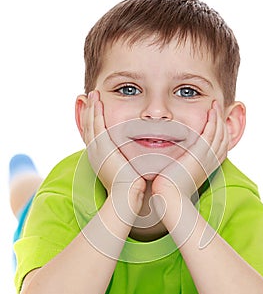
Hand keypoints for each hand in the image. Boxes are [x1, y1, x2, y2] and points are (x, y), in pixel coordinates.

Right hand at [81, 90, 145, 217]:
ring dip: (92, 108)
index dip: (94, 121)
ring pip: (90, 123)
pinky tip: (98, 102)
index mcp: (100, 159)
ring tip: (93, 95)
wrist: (126, 198)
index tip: (96, 110)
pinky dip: (96, 112)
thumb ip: (133, 162)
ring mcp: (96, 150)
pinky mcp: (101, 148)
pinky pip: (96, 125)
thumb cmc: (132, 190)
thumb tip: (142, 159)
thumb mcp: (130, 172)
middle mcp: (95, 154)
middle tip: (90, 97)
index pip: (94, 136)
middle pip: (88, 127)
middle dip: (89, 111)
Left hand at [152, 101, 227, 199]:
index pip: (220, 146)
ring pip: (219, 133)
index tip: (215, 120)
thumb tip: (171, 160)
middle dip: (221, 122)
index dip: (219, 131)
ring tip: (215, 105)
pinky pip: (211, 133)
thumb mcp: (177, 174)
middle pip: (223, 138)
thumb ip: (178, 165)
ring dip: (218, 117)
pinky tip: (211, 111)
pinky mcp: (201, 154)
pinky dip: (213, 121)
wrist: (169, 197)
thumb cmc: (168, 190)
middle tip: (217, 108)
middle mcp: (211, 162)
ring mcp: (208, 158)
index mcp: (207, 167)